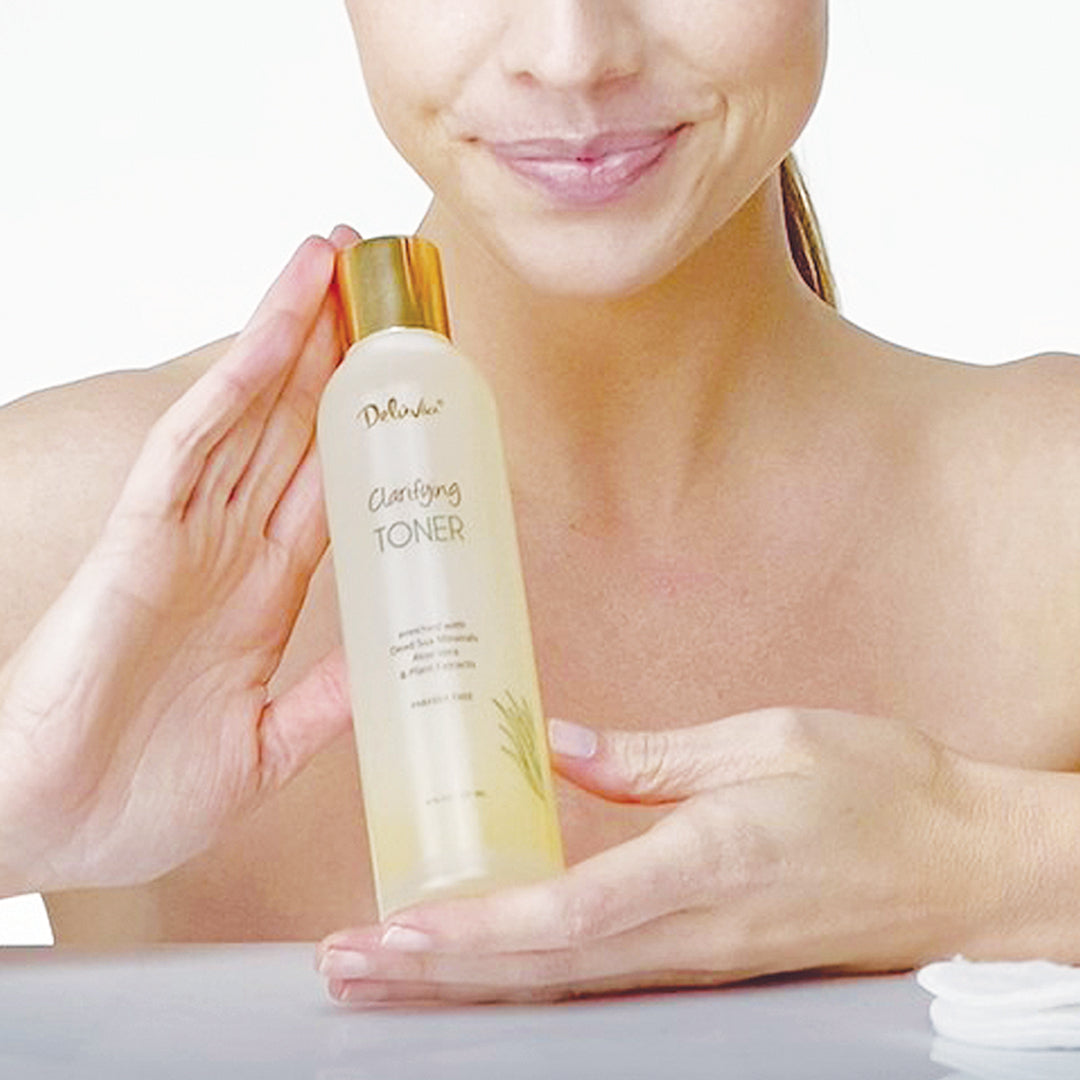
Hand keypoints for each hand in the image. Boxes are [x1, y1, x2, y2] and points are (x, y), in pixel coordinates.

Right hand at [0, 225, 361, 893]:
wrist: (46, 834)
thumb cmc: (141, 797)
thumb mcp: (264, 749)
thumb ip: (325, 702)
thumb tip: (397, 665)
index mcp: (267, 594)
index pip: (331, 485)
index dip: (371, 426)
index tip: (415, 374)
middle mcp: (231, 549)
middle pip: (298, 430)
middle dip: (338, 353)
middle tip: (382, 278)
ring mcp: (184, 536)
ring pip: (249, 414)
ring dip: (294, 336)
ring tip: (336, 261)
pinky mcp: (135, 540)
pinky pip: (189, 446)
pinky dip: (232, 386)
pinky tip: (275, 334)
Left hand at [317, 707, 995, 1004]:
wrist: (965, 868)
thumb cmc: (880, 790)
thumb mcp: (769, 739)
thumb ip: (654, 754)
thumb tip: (554, 746)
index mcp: (707, 861)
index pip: (571, 911)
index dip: (478, 929)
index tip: (396, 929)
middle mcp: (693, 931)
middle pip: (542, 968)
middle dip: (435, 973)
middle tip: (344, 966)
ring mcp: (700, 961)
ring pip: (561, 987)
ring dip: (464, 984)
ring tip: (381, 976)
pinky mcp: (708, 964)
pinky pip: (598, 979)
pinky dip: (522, 977)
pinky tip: (476, 964)